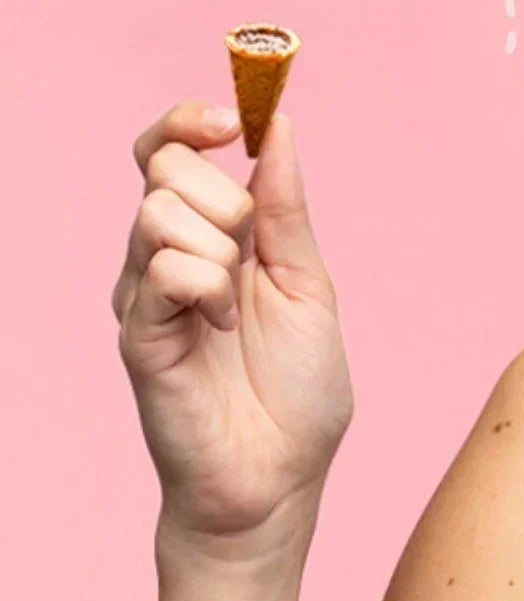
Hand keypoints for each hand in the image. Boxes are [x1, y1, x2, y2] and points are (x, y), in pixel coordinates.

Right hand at [114, 99, 353, 549]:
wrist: (278, 478)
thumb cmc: (297, 393)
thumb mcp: (308, 284)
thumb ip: (286, 210)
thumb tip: (280, 129)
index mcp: (215, 236)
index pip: (171, 149)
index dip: (190, 122)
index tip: (229, 123)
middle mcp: (169, 255)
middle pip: (163, 166)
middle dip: (222, 196)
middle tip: (248, 254)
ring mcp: (146, 292)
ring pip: (159, 212)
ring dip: (219, 253)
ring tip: (236, 311)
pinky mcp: (137, 331)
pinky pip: (163, 269)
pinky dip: (207, 289)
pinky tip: (221, 328)